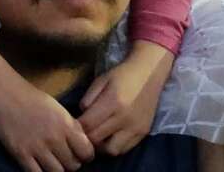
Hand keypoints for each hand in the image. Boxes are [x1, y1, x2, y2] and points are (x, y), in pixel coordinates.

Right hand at [0, 39, 94, 171]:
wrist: (5, 95)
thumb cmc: (33, 99)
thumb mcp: (58, 108)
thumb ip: (71, 126)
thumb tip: (82, 143)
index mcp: (65, 125)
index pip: (86, 152)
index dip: (86, 155)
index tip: (81, 153)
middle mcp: (53, 138)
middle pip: (73, 165)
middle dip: (72, 163)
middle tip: (66, 158)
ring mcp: (36, 148)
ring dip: (58, 169)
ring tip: (54, 162)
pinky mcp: (21, 154)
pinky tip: (40, 165)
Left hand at [78, 40, 173, 154]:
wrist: (149, 73)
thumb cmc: (122, 75)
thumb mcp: (100, 80)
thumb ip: (88, 99)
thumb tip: (80, 118)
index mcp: (113, 102)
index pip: (87, 125)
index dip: (77, 127)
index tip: (73, 124)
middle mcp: (125, 118)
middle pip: (97, 139)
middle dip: (86, 138)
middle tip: (83, 132)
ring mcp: (135, 128)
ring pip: (111, 150)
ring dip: (101, 146)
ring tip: (97, 137)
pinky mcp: (143, 133)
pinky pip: (125, 149)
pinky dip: (115, 147)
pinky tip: (110, 137)